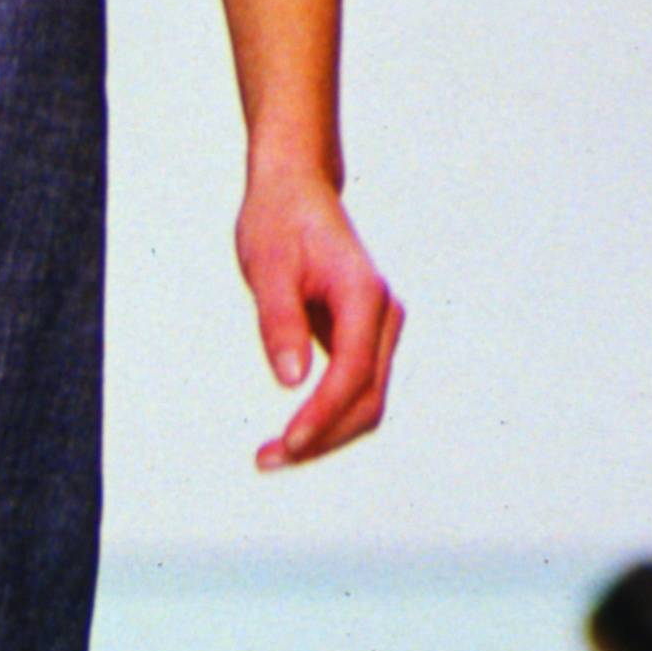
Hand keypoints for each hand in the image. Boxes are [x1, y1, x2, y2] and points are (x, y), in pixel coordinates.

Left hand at [237, 164, 402, 468]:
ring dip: (326, 434)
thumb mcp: (267, 267)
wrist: (295, 190)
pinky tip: (290, 434)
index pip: (353, 373)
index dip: (322, 415)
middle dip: (323, 437)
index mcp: (365, 295)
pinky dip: (327, 417)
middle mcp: (384, 314)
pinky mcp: (365, 337)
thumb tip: (291, 380)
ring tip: (272, 456)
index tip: (287, 444)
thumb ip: (280, 322)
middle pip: (368, 398)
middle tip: (267, 460)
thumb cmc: (278, 221)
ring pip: (366, 401)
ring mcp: (379, 328)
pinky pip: (355, 390)